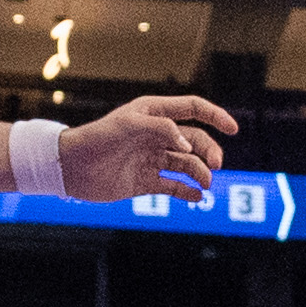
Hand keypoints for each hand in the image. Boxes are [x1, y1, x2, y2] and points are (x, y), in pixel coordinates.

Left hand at [62, 93, 237, 202]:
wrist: (71, 167)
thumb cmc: (97, 138)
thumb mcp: (128, 125)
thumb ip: (161, 129)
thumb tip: (187, 144)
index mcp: (153, 113)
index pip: (192, 109)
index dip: (215, 116)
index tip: (234, 129)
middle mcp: (156, 135)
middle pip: (195, 140)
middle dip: (209, 151)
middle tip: (215, 167)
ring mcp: (152, 158)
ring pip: (187, 164)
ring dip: (200, 173)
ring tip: (205, 184)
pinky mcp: (145, 182)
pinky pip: (174, 186)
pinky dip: (187, 192)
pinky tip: (196, 197)